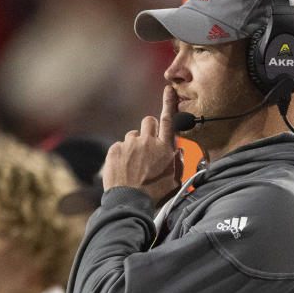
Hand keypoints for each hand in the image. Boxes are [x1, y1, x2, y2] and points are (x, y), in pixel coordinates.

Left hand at [102, 85, 183, 202]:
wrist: (129, 203)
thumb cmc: (155, 195)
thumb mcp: (175, 182)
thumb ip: (178, 164)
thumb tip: (178, 152)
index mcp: (165, 148)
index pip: (168, 119)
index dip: (168, 102)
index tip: (168, 89)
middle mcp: (147, 141)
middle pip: (148, 121)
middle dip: (148, 129)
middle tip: (146, 146)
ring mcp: (130, 145)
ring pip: (132, 135)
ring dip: (133, 145)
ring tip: (133, 164)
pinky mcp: (114, 150)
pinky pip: (119, 146)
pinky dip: (121, 154)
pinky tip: (123, 169)